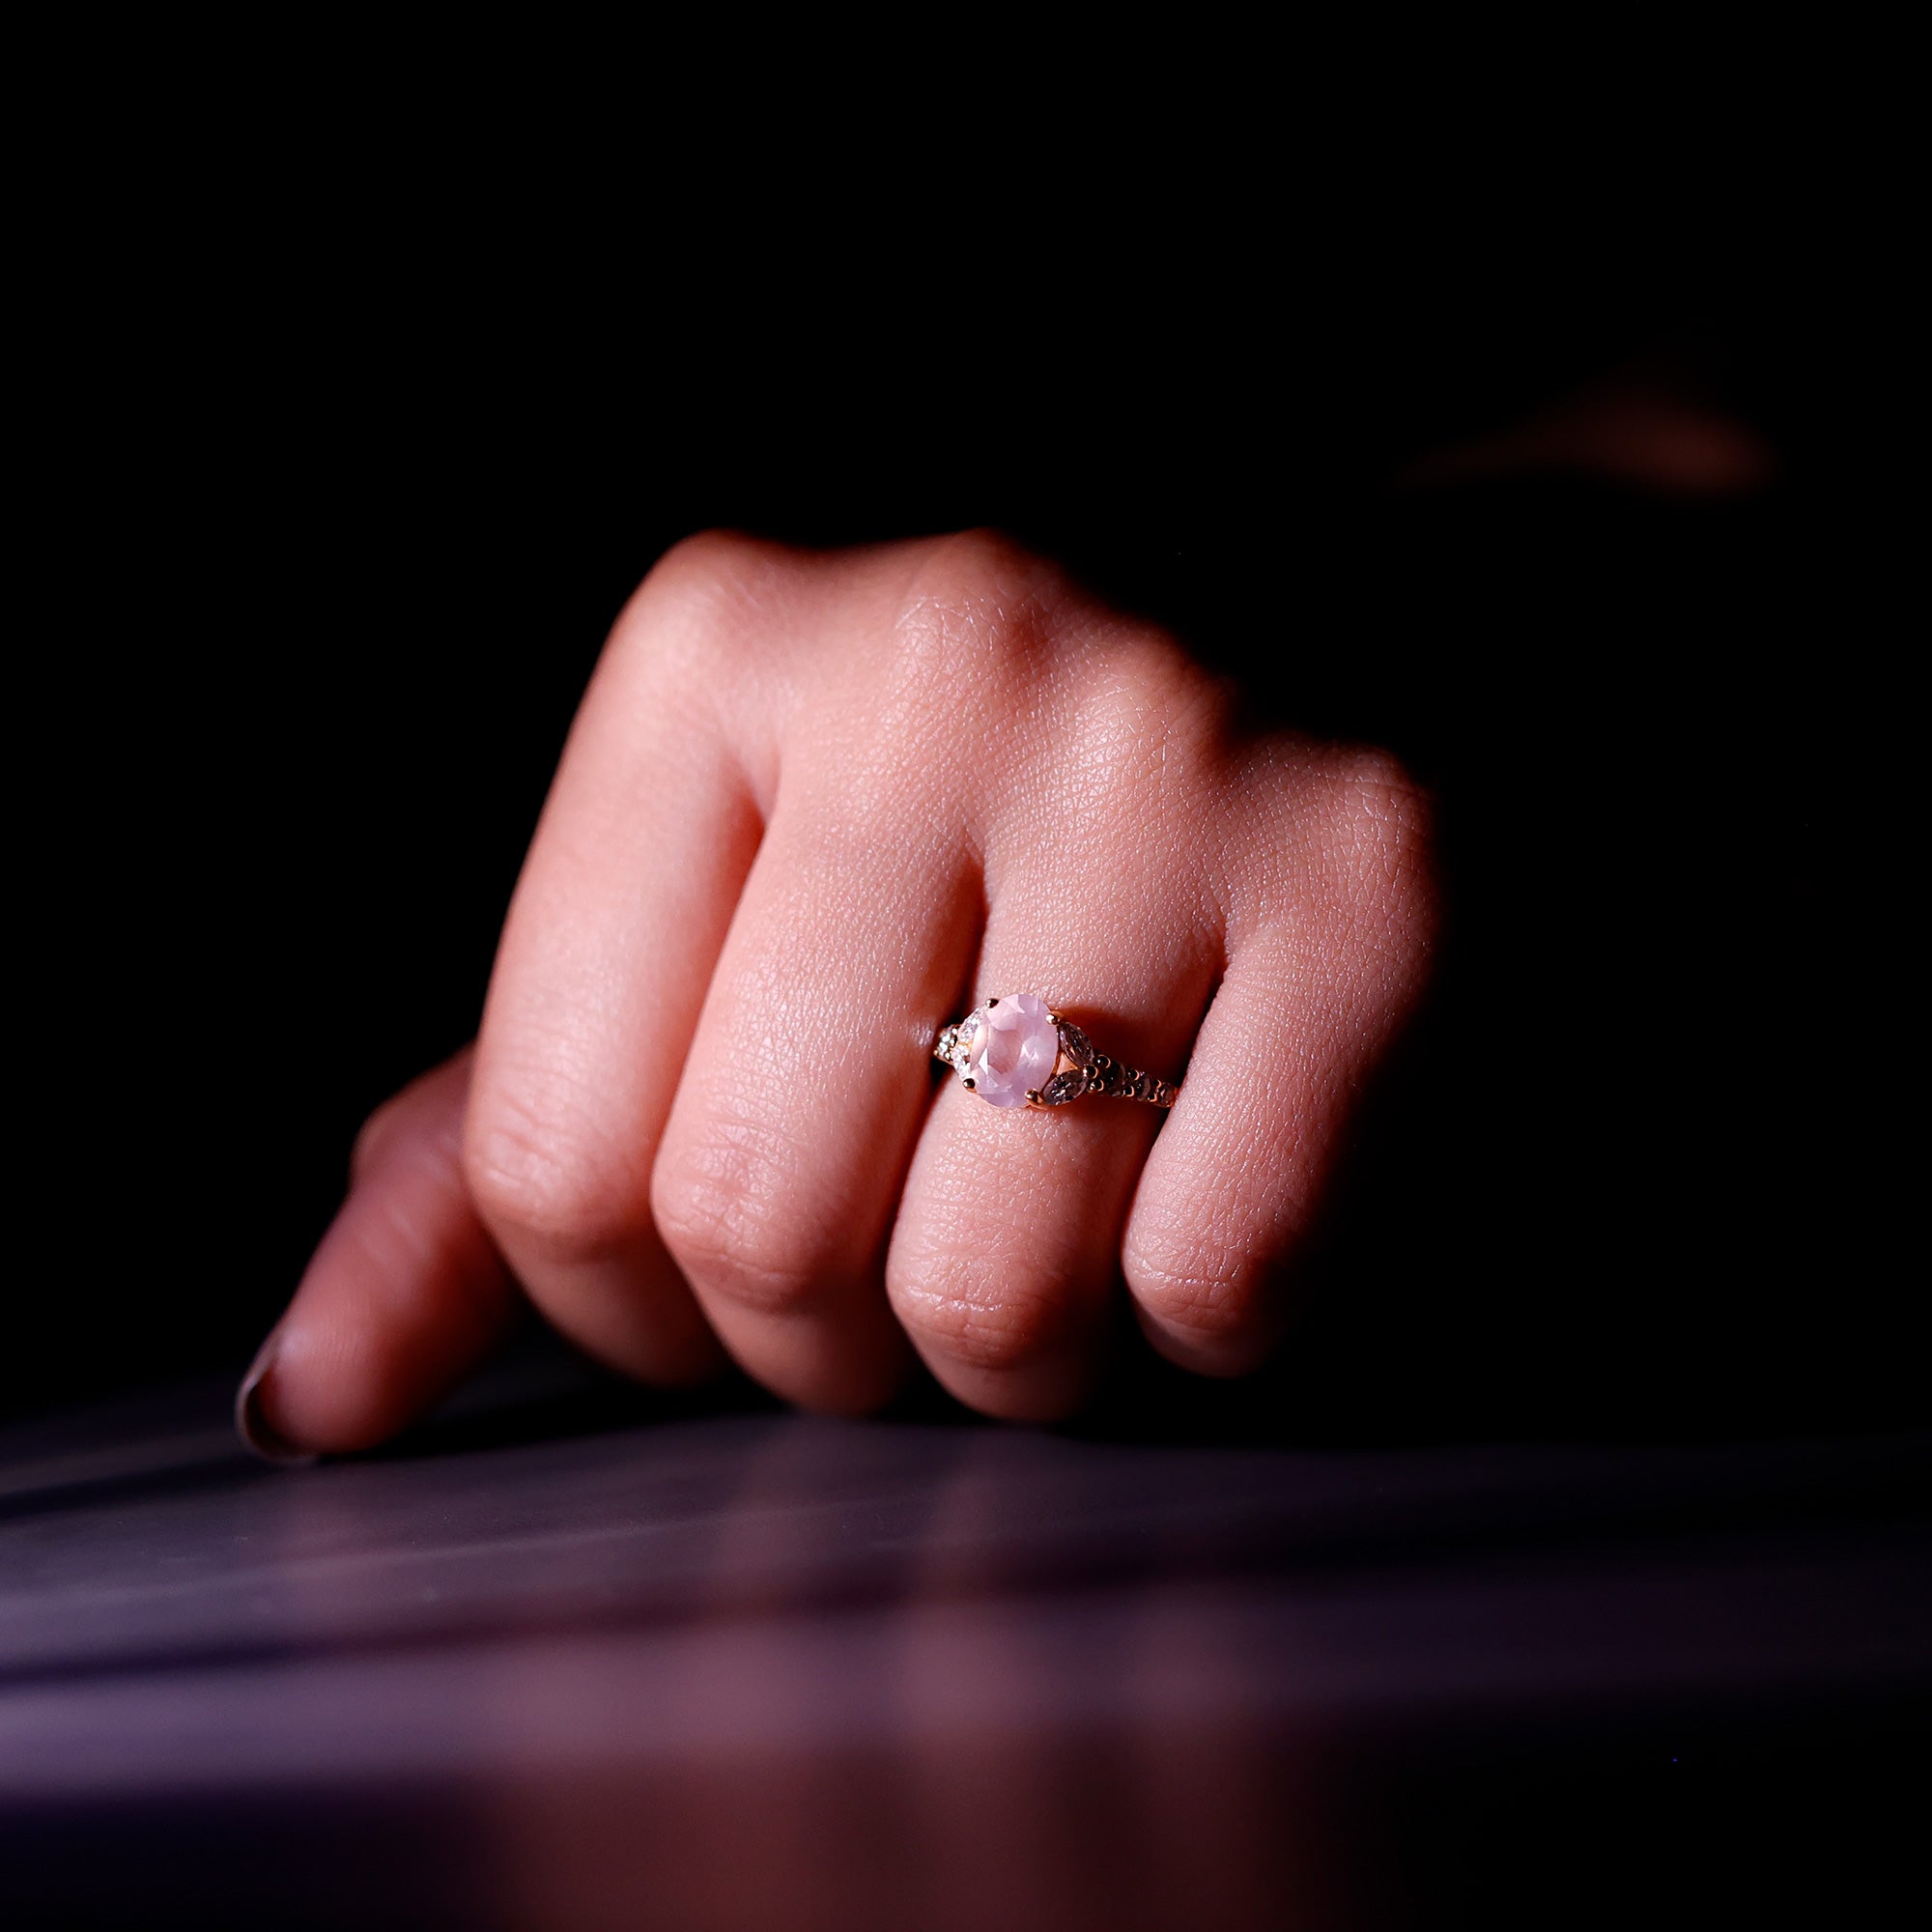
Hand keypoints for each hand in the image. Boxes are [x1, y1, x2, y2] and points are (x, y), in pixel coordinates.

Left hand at [239, 532, 1433, 1456]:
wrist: (1346, 646)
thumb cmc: (979, 821)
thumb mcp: (700, 930)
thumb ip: (478, 1154)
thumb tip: (308, 1396)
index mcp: (712, 655)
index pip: (546, 1151)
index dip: (629, 1299)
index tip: (721, 1269)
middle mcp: (933, 665)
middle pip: (755, 1228)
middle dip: (819, 1342)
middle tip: (895, 1262)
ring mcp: (1168, 760)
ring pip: (990, 1294)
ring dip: (1004, 1347)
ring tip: (1043, 1222)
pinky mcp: (1377, 880)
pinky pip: (1217, 1281)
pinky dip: (1196, 1313)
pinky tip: (1202, 1172)